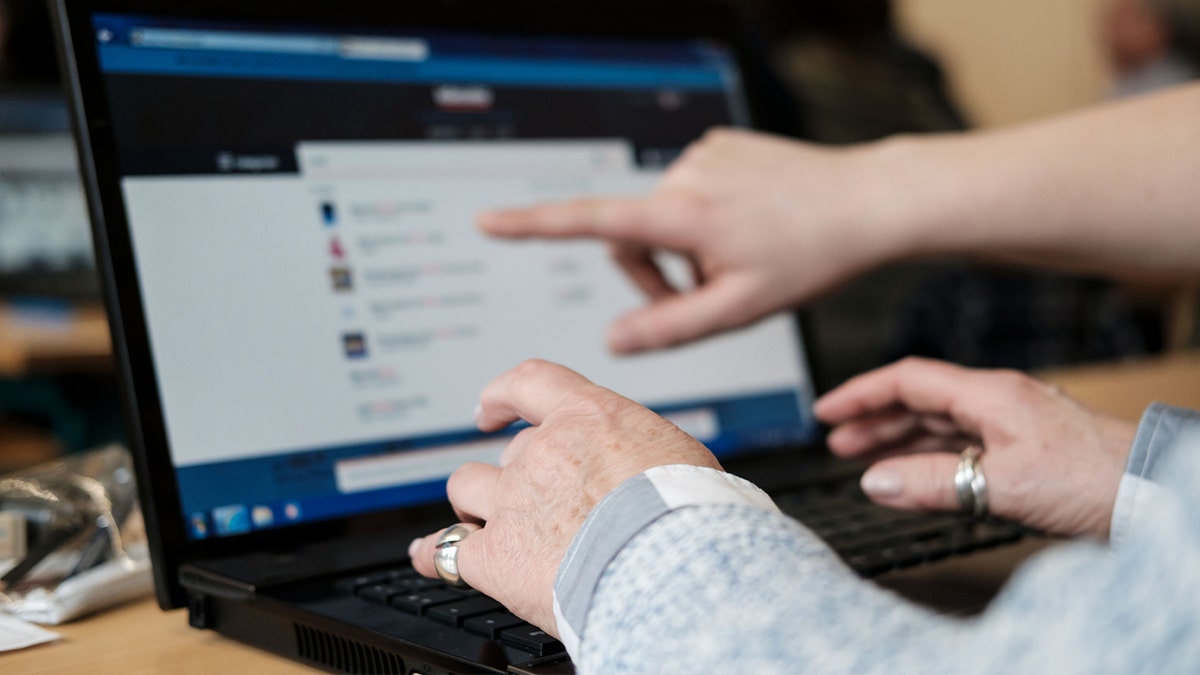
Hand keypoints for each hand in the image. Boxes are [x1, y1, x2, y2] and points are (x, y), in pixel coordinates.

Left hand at [408, 359, 719, 633]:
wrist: (674, 568)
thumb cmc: (690, 517)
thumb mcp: (678, 457)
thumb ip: (639, 455)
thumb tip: (644, 471)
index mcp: (589, 419)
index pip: (531, 382)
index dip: (504, 393)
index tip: (492, 406)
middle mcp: (543, 453)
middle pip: (508, 452)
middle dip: (518, 474)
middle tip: (538, 502)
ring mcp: (513, 502)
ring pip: (465, 488)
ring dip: (473, 505)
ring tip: (484, 522)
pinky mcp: (495, 556)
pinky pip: (443, 550)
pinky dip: (434, 554)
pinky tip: (432, 557)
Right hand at [479, 128, 897, 353]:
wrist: (868, 201)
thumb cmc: (810, 257)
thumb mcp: (740, 309)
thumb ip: (670, 329)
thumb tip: (613, 341)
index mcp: (684, 215)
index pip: (592, 223)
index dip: (534, 225)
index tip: (487, 221)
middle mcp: (685, 176)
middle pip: (633, 238)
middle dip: (656, 275)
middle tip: (704, 298)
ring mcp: (703, 155)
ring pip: (662, 218)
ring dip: (683, 249)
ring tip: (738, 259)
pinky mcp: (720, 144)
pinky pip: (690, 192)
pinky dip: (705, 219)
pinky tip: (749, 227)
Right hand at [813, 357, 1135, 537]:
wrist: (1152, 491)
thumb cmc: (1096, 478)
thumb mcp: (1001, 483)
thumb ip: (932, 482)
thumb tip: (875, 481)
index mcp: (989, 395)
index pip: (908, 381)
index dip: (861, 394)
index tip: (827, 411)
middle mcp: (999, 402)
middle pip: (920, 401)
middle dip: (873, 419)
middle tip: (837, 441)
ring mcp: (1013, 424)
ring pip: (940, 424)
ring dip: (899, 439)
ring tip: (865, 459)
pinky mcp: (1026, 450)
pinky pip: (962, 444)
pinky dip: (931, 457)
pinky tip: (919, 475)